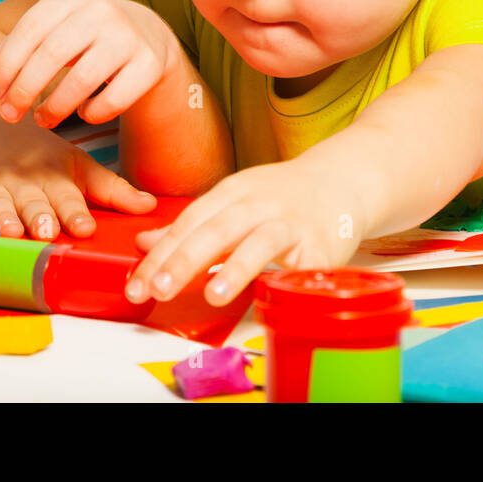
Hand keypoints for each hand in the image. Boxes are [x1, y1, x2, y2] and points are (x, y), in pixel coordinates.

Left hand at [0, 0, 177, 128]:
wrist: (151, 36)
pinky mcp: (150, 65)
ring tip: (42, 120)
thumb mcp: (56, 28)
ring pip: (82, 80)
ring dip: (55, 106)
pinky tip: (83, 113)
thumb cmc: (89, 35)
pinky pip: (114, 99)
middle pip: (52, 55)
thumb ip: (22, 43)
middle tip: (9, 115)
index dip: (5, 65)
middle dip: (24, 90)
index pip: (29, 30)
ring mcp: (129, 37)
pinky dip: (93, 113)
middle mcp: (102, 11)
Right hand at [0, 117, 155, 237]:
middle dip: (41, 217)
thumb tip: (152, 206)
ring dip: (3, 218)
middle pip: (33, 204)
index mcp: (54, 175)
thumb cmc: (41, 156)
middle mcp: (22, 181)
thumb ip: (112, 189)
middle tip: (47, 230)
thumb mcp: (78, 166)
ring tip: (10, 231)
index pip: (68, 197)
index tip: (85, 227)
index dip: (75, 212)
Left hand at [125, 158, 364, 307]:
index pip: (189, 222)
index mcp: (233, 192)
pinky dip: (285, 284)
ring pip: (261, 243)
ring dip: (236, 268)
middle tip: (158, 288)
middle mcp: (260, 204)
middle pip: (217, 229)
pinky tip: (269, 302)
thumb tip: (145, 244)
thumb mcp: (233, 199)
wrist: (345, 180)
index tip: (137, 282)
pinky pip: (301, 268)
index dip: (161, 254)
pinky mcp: (322, 247)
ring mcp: (292, 224)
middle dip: (185, 259)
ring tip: (213, 295)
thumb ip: (191, 225)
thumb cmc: (282, 196)